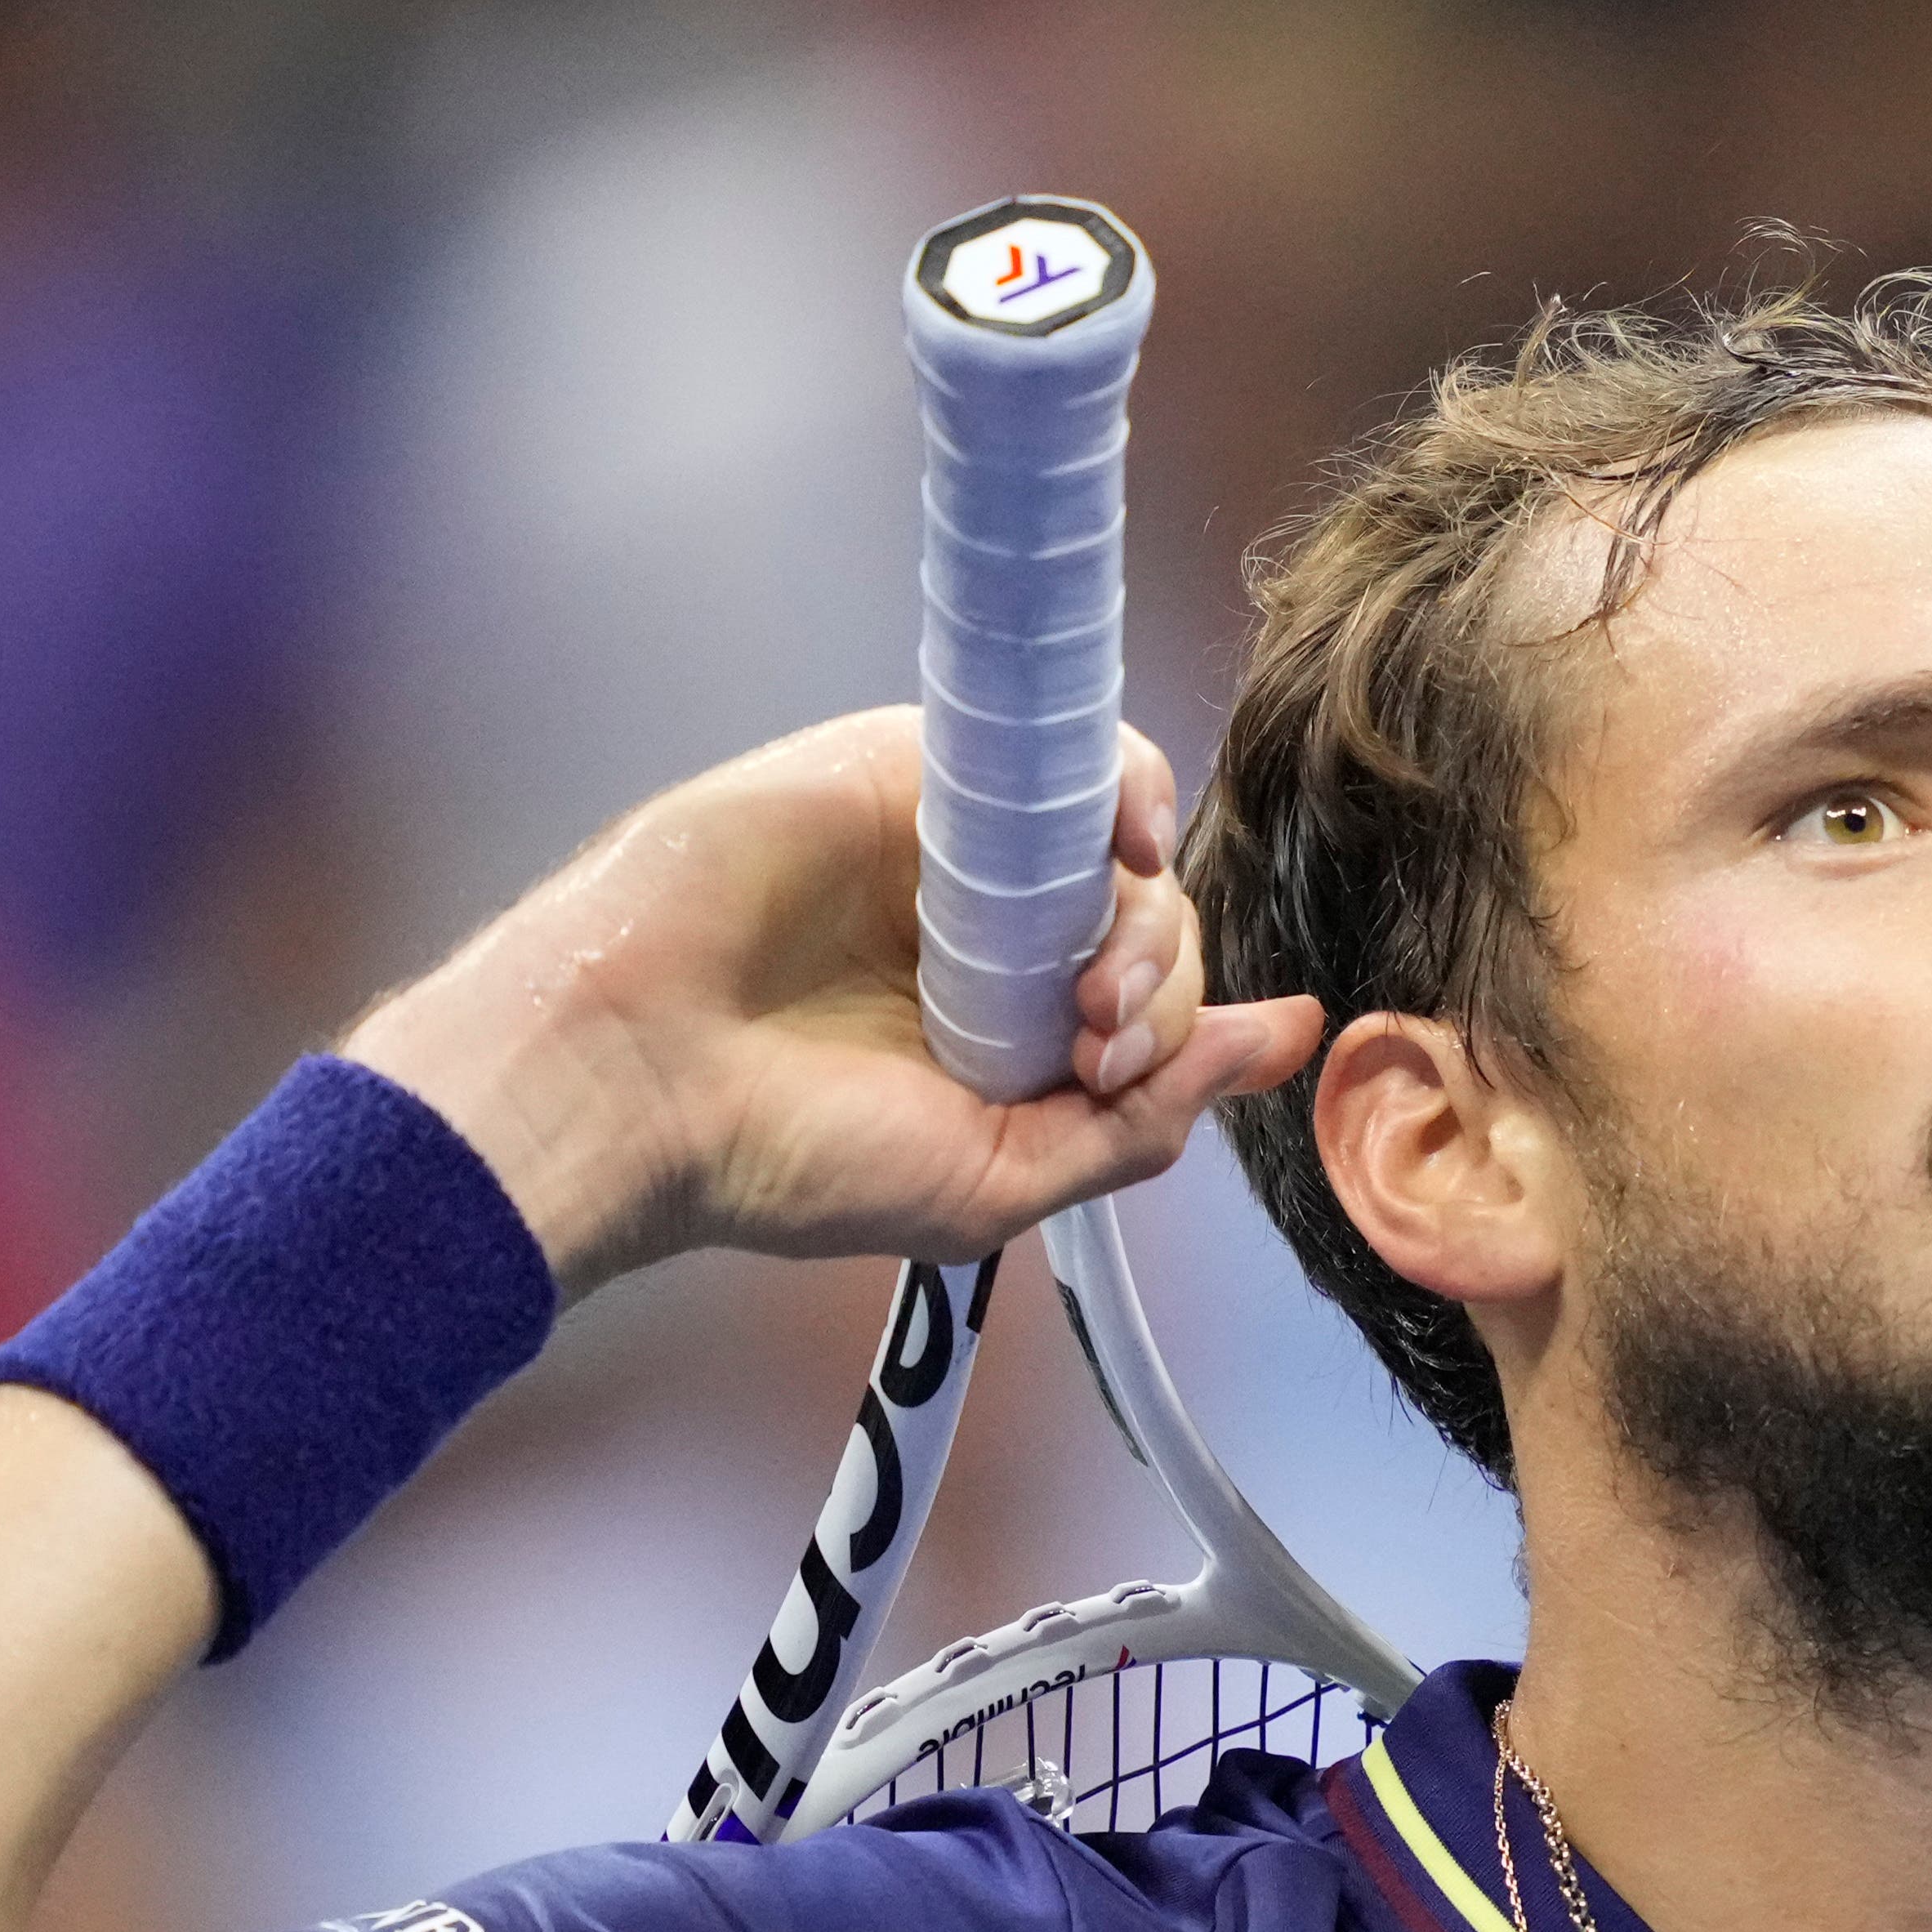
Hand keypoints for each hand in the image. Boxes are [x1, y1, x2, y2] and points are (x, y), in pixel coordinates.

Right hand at [345, 709, 1322, 1287]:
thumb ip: (1146, 1117)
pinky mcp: (907, 772)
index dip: (1171, 1032)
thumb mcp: (997, 1179)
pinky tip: (1129, 844)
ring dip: (1140, 911)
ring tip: (1080, 989)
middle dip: (1155, 984)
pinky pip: (1057, 753)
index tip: (1107, 1077)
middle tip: (1086, 1040)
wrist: (639, 1080)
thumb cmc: (788, 1155)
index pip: (1151, 1001)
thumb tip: (1292, 1041)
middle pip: (1148, 921)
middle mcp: (986, 938)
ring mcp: (949, 850)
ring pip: (1114, 841)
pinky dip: (1120, 787)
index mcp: (1002, 1034)